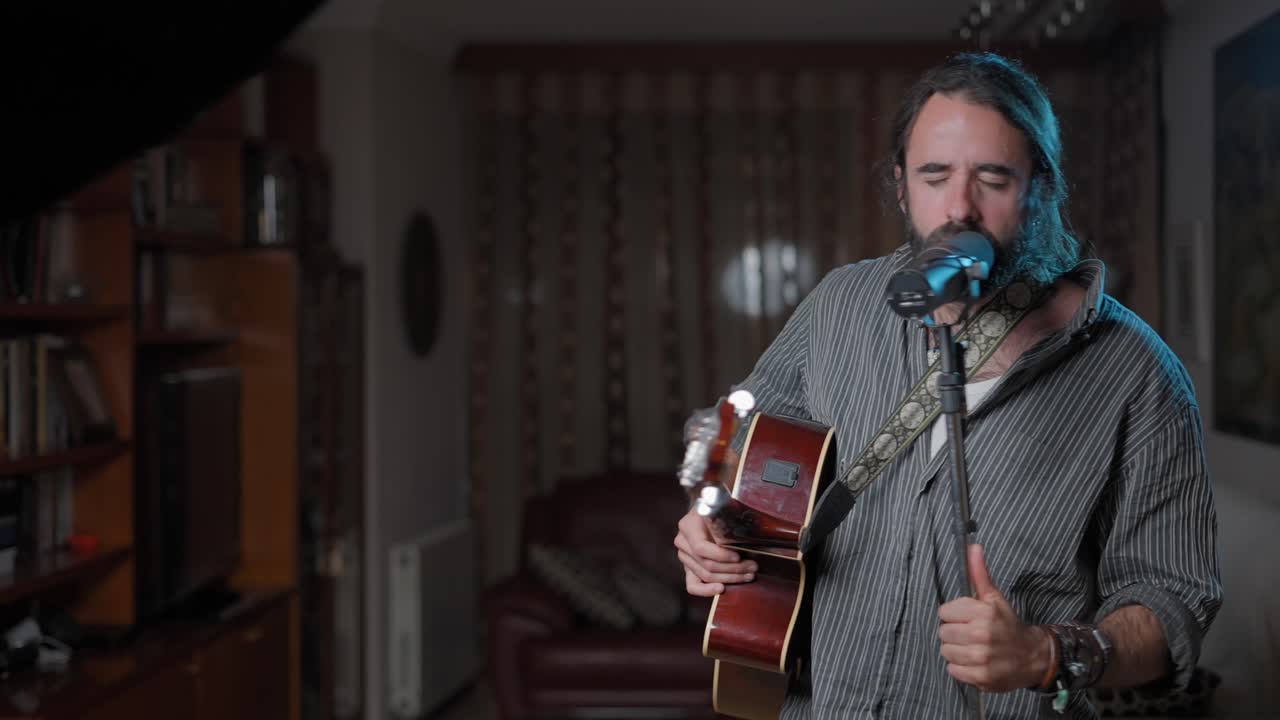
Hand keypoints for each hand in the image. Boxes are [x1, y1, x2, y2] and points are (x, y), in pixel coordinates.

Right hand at [673, 508, 756, 595]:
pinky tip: (721, 589)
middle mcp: (682, 543)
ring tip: (748, 575)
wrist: (709, 510)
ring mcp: (684, 557)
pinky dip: (706, 590)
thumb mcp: (722, 509)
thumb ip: (727, 523)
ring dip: (729, 578)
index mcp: (688, 526)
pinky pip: (692, 585)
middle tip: (753, 567)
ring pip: (705, 575)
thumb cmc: (719, 509)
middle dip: (733, 569)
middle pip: (706, 564)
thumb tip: (746, 541)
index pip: (701, 548)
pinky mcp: (689, 568)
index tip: (739, 556)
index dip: (721, 555)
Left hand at [937, 544, 1051, 691]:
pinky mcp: (980, 677)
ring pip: (946, 651)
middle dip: (954, 632)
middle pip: (943, 632)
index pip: (944, 611)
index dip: (954, 614)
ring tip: (971, 648)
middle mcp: (981, 635)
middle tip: (970, 634)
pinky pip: (953, 670)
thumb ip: (979, 574)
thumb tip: (973, 547)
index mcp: (983, 613)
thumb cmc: (1008, 625)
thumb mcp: (995, 598)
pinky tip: (974, 662)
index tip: (966, 618)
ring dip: (955, 650)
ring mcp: (981, 658)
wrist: (1031, 656)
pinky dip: (960, 668)